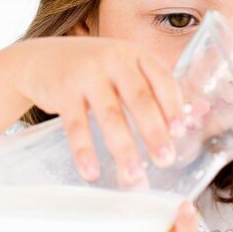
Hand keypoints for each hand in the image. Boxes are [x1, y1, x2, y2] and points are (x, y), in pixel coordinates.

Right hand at [12, 34, 184, 184]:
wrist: (39, 59)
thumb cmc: (94, 72)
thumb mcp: (124, 71)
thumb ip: (154, 92)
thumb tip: (193, 121)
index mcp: (136, 54)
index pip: (162, 79)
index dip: (173, 106)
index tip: (181, 133)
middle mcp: (114, 58)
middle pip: (139, 99)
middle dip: (154, 132)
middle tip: (165, 160)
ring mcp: (86, 73)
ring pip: (110, 115)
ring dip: (123, 148)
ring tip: (133, 176)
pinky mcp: (62, 90)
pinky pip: (76, 126)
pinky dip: (84, 151)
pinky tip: (91, 173)